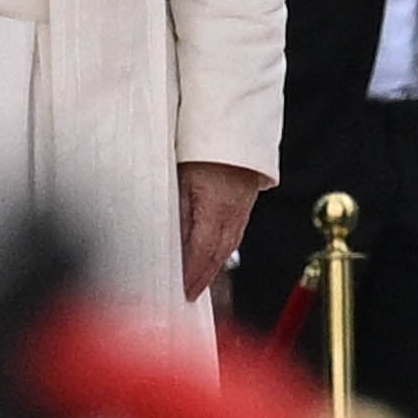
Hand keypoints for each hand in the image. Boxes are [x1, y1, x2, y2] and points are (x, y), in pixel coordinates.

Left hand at [179, 159, 266, 303]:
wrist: (231, 123)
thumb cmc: (200, 145)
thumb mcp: (179, 178)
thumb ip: (177, 212)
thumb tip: (172, 242)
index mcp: (217, 208)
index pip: (203, 252)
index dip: (193, 276)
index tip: (184, 293)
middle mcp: (234, 212)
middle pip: (218, 254)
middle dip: (204, 277)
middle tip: (189, 294)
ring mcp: (242, 207)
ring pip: (228, 245)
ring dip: (213, 265)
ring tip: (199, 281)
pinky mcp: (246, 201)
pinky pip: (234, 232)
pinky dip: (222, 248)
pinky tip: (213, 254)